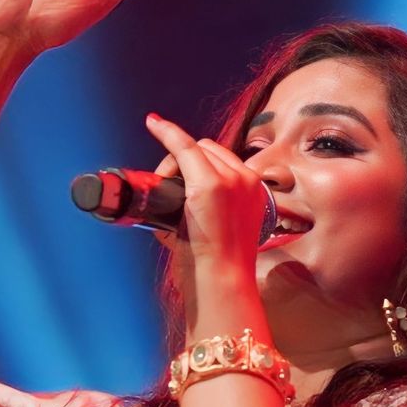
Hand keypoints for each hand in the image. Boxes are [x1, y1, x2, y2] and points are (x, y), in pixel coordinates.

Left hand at [146, 114, 265, 327]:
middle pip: (209, 149)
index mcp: (254, 190)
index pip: (224, 160)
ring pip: (195, 149)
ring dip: (175, 163)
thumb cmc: (219, 266)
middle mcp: (246, 179)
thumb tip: (176, 200)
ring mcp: (229, 180)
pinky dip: (166, 133)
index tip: (185, 158)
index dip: (200, 159)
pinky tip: (153, 124)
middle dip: (185, 162)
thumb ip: (212, 208)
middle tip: (166, 192)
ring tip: (163, 193)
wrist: (224, 281)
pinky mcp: (209, 185)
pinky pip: (183, 146)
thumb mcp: (225, 231)